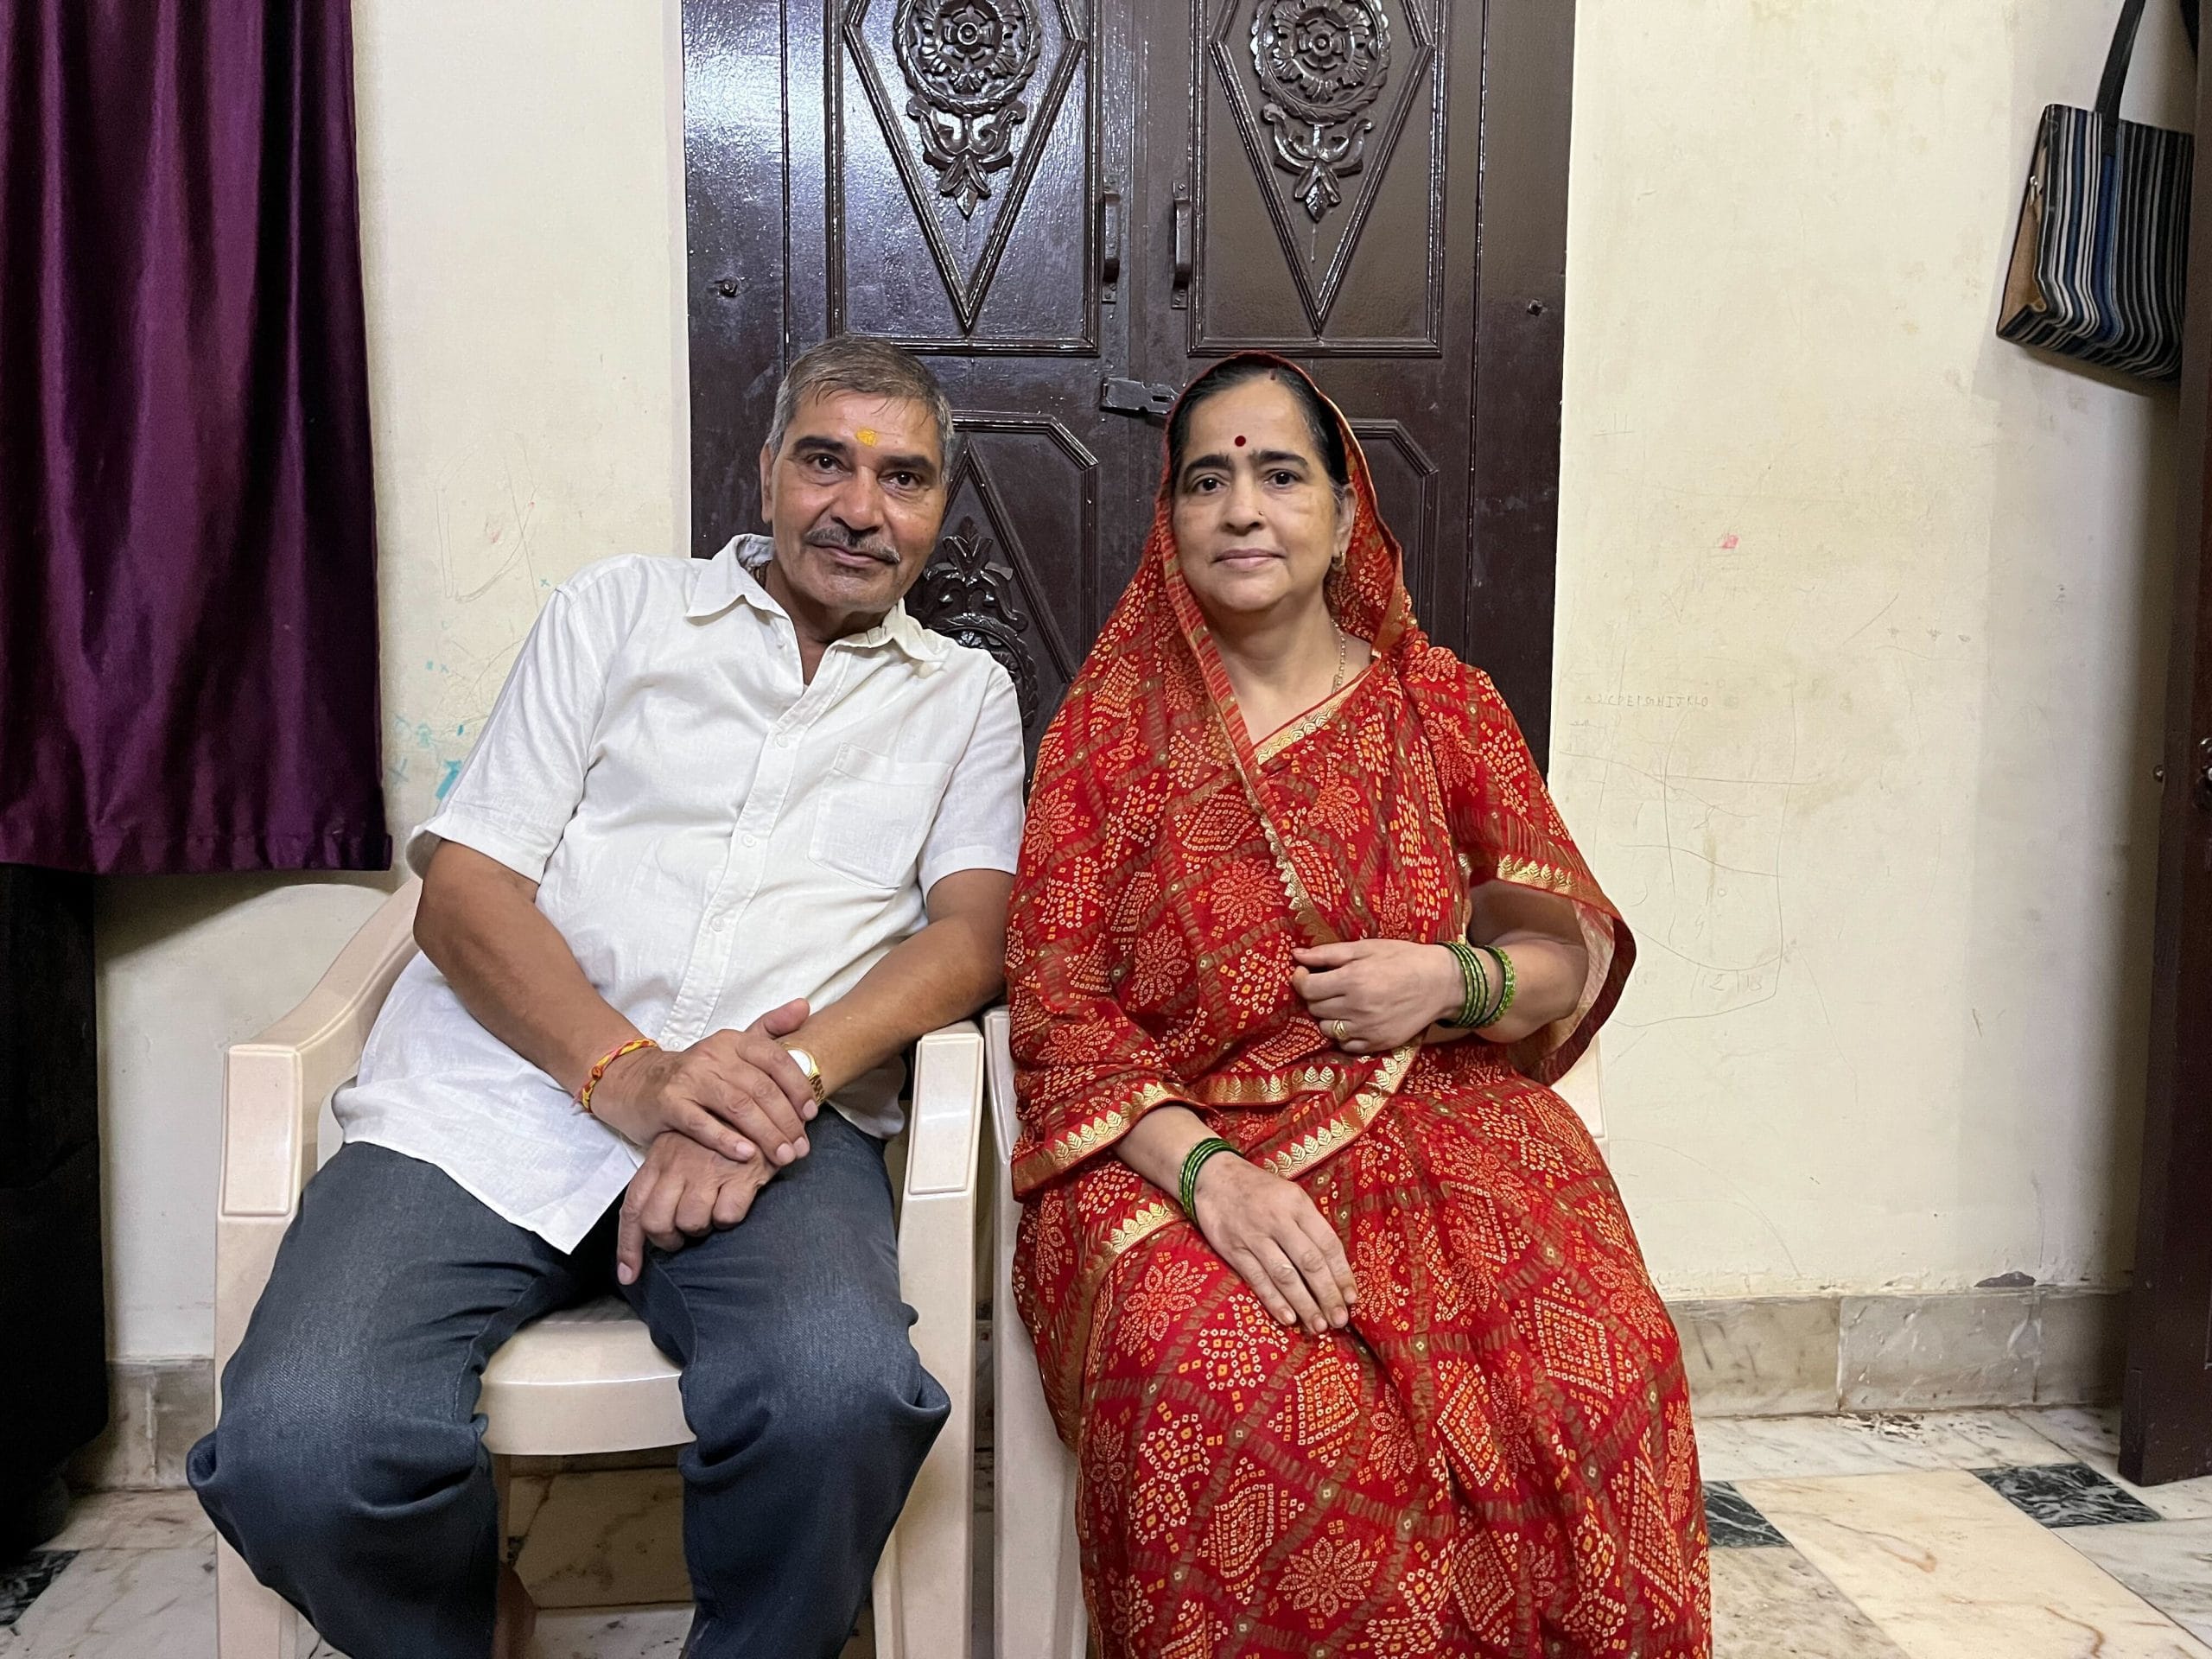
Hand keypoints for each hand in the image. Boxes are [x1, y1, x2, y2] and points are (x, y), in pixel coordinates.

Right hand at [588, 999, 817, 1165]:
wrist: (635, 1083)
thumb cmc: (695, 1073)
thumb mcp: (731, 1046)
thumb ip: (770, 1027)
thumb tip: (805, 1005)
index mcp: (732, 1041)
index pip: (775, 1059)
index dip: (798, 1087)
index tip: (811, 1114)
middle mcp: (712, 1055)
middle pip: (760, 1088)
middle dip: (786, 1121)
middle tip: (801, 1148)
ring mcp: (689, 1079)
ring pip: (737, 1107)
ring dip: (766, 1134)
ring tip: (783, 1156)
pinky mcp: (669, 1104)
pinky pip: (702, 1123)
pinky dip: (727, 1140)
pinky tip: (747, 1155)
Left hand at [616, 1131, 772, 1283]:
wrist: (760, 1107)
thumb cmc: (718, 1135)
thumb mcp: (680, 1149)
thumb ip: (663, 1180)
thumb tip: (646, 1227)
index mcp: (658, 1159)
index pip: (633, 1209)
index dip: (628, 1247)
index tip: (630, 1274)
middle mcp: (678, 1165)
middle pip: (657, 1223)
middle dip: (669, 1240)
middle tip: (684, 1236)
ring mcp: (708, 1169)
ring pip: (691, 1223)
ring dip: (703, 1227)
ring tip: (714, 1210)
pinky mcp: (740, 1174)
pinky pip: (726, 1217)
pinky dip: (729, 1218)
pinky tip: (736, 1200)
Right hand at [1189, 1153, 1357, 1335]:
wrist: (1213, 1176)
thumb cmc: (1259, 1189)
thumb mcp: (1290, 1196)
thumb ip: (1309, 1225)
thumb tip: (1334, 1266)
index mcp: (1298, 1204)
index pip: (1328, 1244)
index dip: (1342, 1274)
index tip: (1352, 1298)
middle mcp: (1278, 1220)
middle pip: (1310, 1263)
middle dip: (1328, 1295)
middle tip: (1340, 1320)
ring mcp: (1254, 1236)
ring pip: (1285, 1275)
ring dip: (1304, 1304)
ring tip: (1318, 1325)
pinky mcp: (1233, 1249)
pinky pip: (1257, 1279)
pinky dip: (1274, 1301)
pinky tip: (1289, 1318)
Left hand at [1292, 940, 1460, 1052]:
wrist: (1441, 983)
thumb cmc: (1403, 958)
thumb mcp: (1366, 947)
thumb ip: (1328, 953)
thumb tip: (1296, 955)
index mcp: (1353, 980)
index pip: (1307, 988)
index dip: (1300, 979)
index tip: (1305, 972)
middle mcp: (1357, 1008)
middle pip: (1314, 1008)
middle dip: (1316, 995)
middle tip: (1329, 984)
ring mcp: (1368, 1029)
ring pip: (1327, 1028)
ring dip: (1328, 1015)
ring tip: (1343, 1001)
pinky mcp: (1379, 1043)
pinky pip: (1346, 1045)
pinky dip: (1344, 1033)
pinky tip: (1355, 1018)